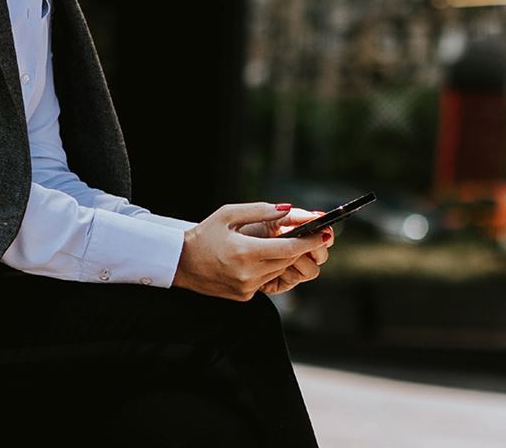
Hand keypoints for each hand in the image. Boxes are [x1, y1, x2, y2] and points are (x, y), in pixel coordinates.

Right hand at [172, 203, 328, 301]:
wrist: (181, 263)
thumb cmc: (204, 235)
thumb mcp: (228, 214)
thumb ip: (259, 210)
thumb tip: (288, 209)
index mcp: (245, 252)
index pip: (288, 248)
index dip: (309, 241)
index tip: (324, 233)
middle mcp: (249, 274)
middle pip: (288, 260)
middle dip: (300, 247)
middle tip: (312, 234)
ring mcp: (247, 288)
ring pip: (280, 270)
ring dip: (286, 257)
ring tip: (285, 242)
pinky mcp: (245, 296)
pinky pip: (267, 280)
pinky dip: (271, 267)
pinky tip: (262, 256)